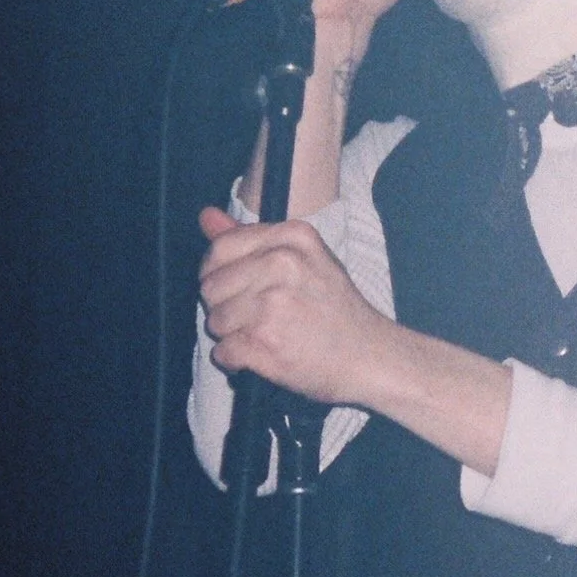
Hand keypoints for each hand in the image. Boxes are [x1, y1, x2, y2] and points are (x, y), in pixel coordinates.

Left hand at [198, 207, 393, 408]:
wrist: (370, 356)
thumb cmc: (334, 307)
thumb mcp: (304, 259)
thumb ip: (250, 238)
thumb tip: (205, 216)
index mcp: (292, 237)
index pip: (221, 249)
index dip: (220, 274)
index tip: (241, 290)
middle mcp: (282, 264)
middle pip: (211, 286)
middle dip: (225, 307)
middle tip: (258, 318)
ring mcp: (273, 304)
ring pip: (214, 321)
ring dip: (231, 335)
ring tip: (264, 336)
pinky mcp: (265, 342)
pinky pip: (222, 352)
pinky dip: (235, 360)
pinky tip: (261, 356)